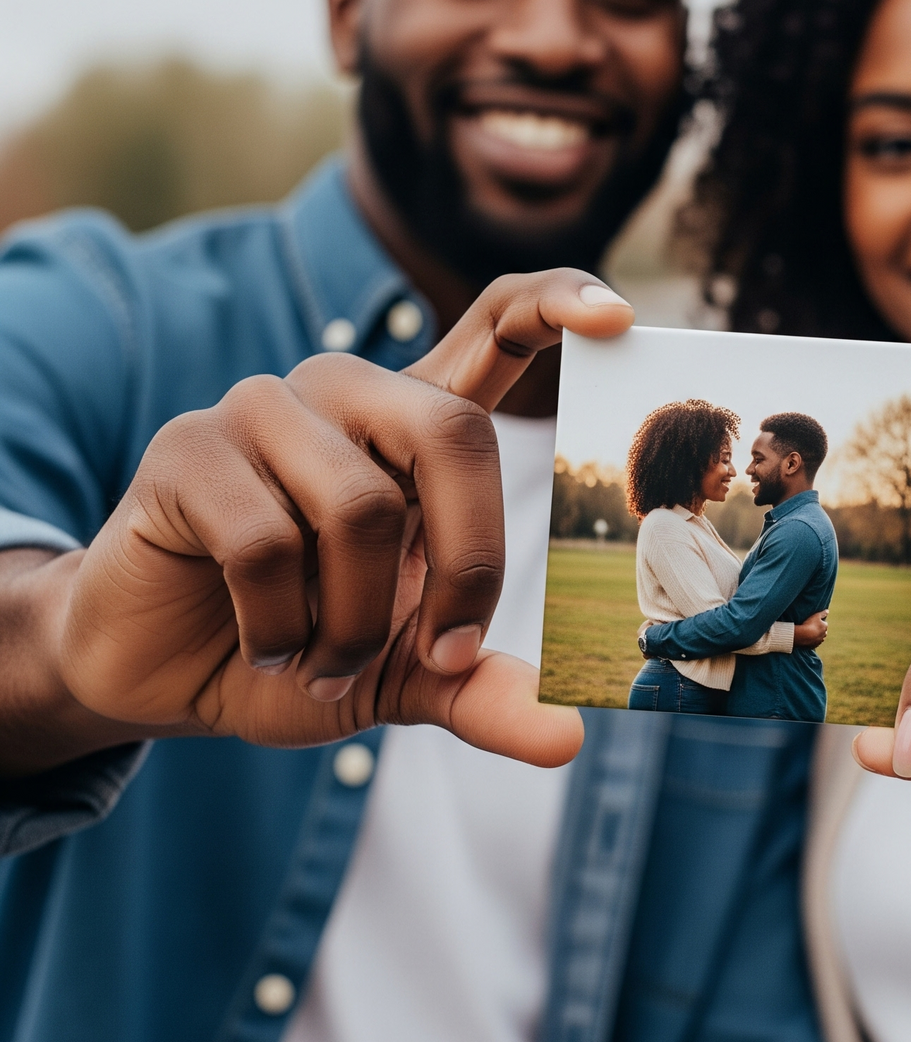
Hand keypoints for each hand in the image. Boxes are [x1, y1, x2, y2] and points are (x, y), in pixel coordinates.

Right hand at [33, 271, 630, 771]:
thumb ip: (482, 689)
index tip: (617, 315)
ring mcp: (265, 409)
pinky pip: (268, 541)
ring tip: (321, 659)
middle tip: (449, 651)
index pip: (495, 327)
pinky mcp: (191, 448)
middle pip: (453, 433)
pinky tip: (264, 646)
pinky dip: (281, 625)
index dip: (555, 305)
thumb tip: (569, 736)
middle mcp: (349, 396)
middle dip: (468, 562)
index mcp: (414, 426)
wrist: (162, 673)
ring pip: (359, 507)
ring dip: (354, 621)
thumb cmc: (299, 645)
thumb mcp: (406, 676)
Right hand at [794, 609, 828, 649]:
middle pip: (823, 632)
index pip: (825, 624)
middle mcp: (824, 634)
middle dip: (820, 630)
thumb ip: (823, 613)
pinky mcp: (814, 645)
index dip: (820, 622)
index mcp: (825, 627)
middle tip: (813, 627)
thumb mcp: (816, 616)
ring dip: (817, 636)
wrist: (804, 635)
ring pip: (820, 638)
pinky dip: (813, 641)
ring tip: (810, 633)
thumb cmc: (810, 624)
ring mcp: (819, 641)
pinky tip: (808, 638)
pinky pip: (814, 643)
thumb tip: (828, 611)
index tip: (815, 621)